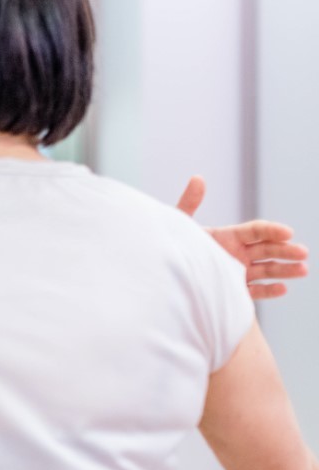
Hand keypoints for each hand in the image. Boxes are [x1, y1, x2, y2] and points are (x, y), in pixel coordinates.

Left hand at [177, 175, 308, 298]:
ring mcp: (238, 273)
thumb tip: (197, 177)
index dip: (271, 230)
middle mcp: (237, 253)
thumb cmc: (172, 246)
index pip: (255, 230)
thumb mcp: (179, 225)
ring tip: (303, 270)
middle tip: (303, 252)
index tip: (287, 232)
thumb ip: (189, 203)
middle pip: (267, 250)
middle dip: (286, 250)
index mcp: (228, 236)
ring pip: (266, 270)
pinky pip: (254, 292)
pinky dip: (268, 291)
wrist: (166, 274)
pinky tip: (282, 288)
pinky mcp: (235, 292)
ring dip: (285, 270)